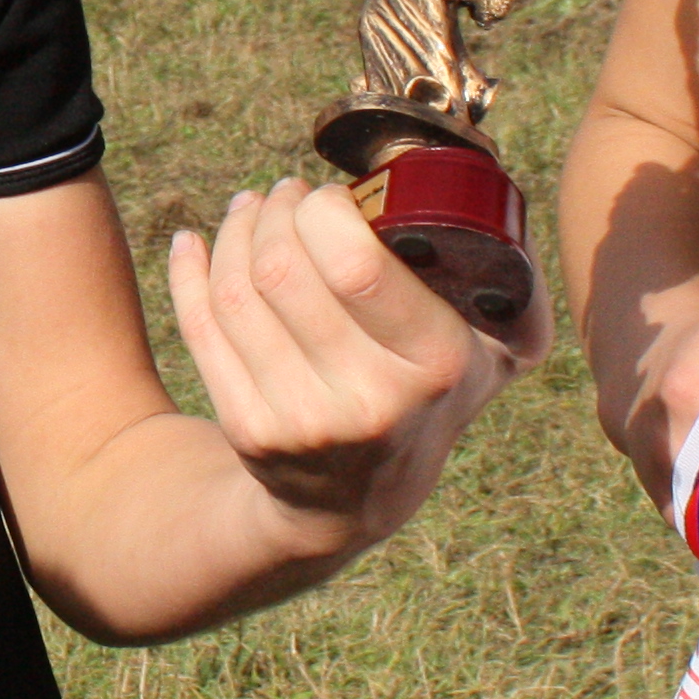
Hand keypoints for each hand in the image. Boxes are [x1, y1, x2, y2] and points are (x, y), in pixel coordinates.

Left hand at [168, 180, 538, 545]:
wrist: (354, 504)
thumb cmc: (425, 400)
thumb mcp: (491, 357)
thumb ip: (509, 289)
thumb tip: (492, 198)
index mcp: (435, 363)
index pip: (356, 264)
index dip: (323, 212)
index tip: (324, 197)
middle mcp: (370, 398)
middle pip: (285, 269)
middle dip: (275, 212)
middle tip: (281, 195)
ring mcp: (303, 421)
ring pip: (238, 292)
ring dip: (233, 233)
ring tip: (247, 210)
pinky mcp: (250, 431)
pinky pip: (200, 328)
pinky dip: (189, 273)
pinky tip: (194, 243)